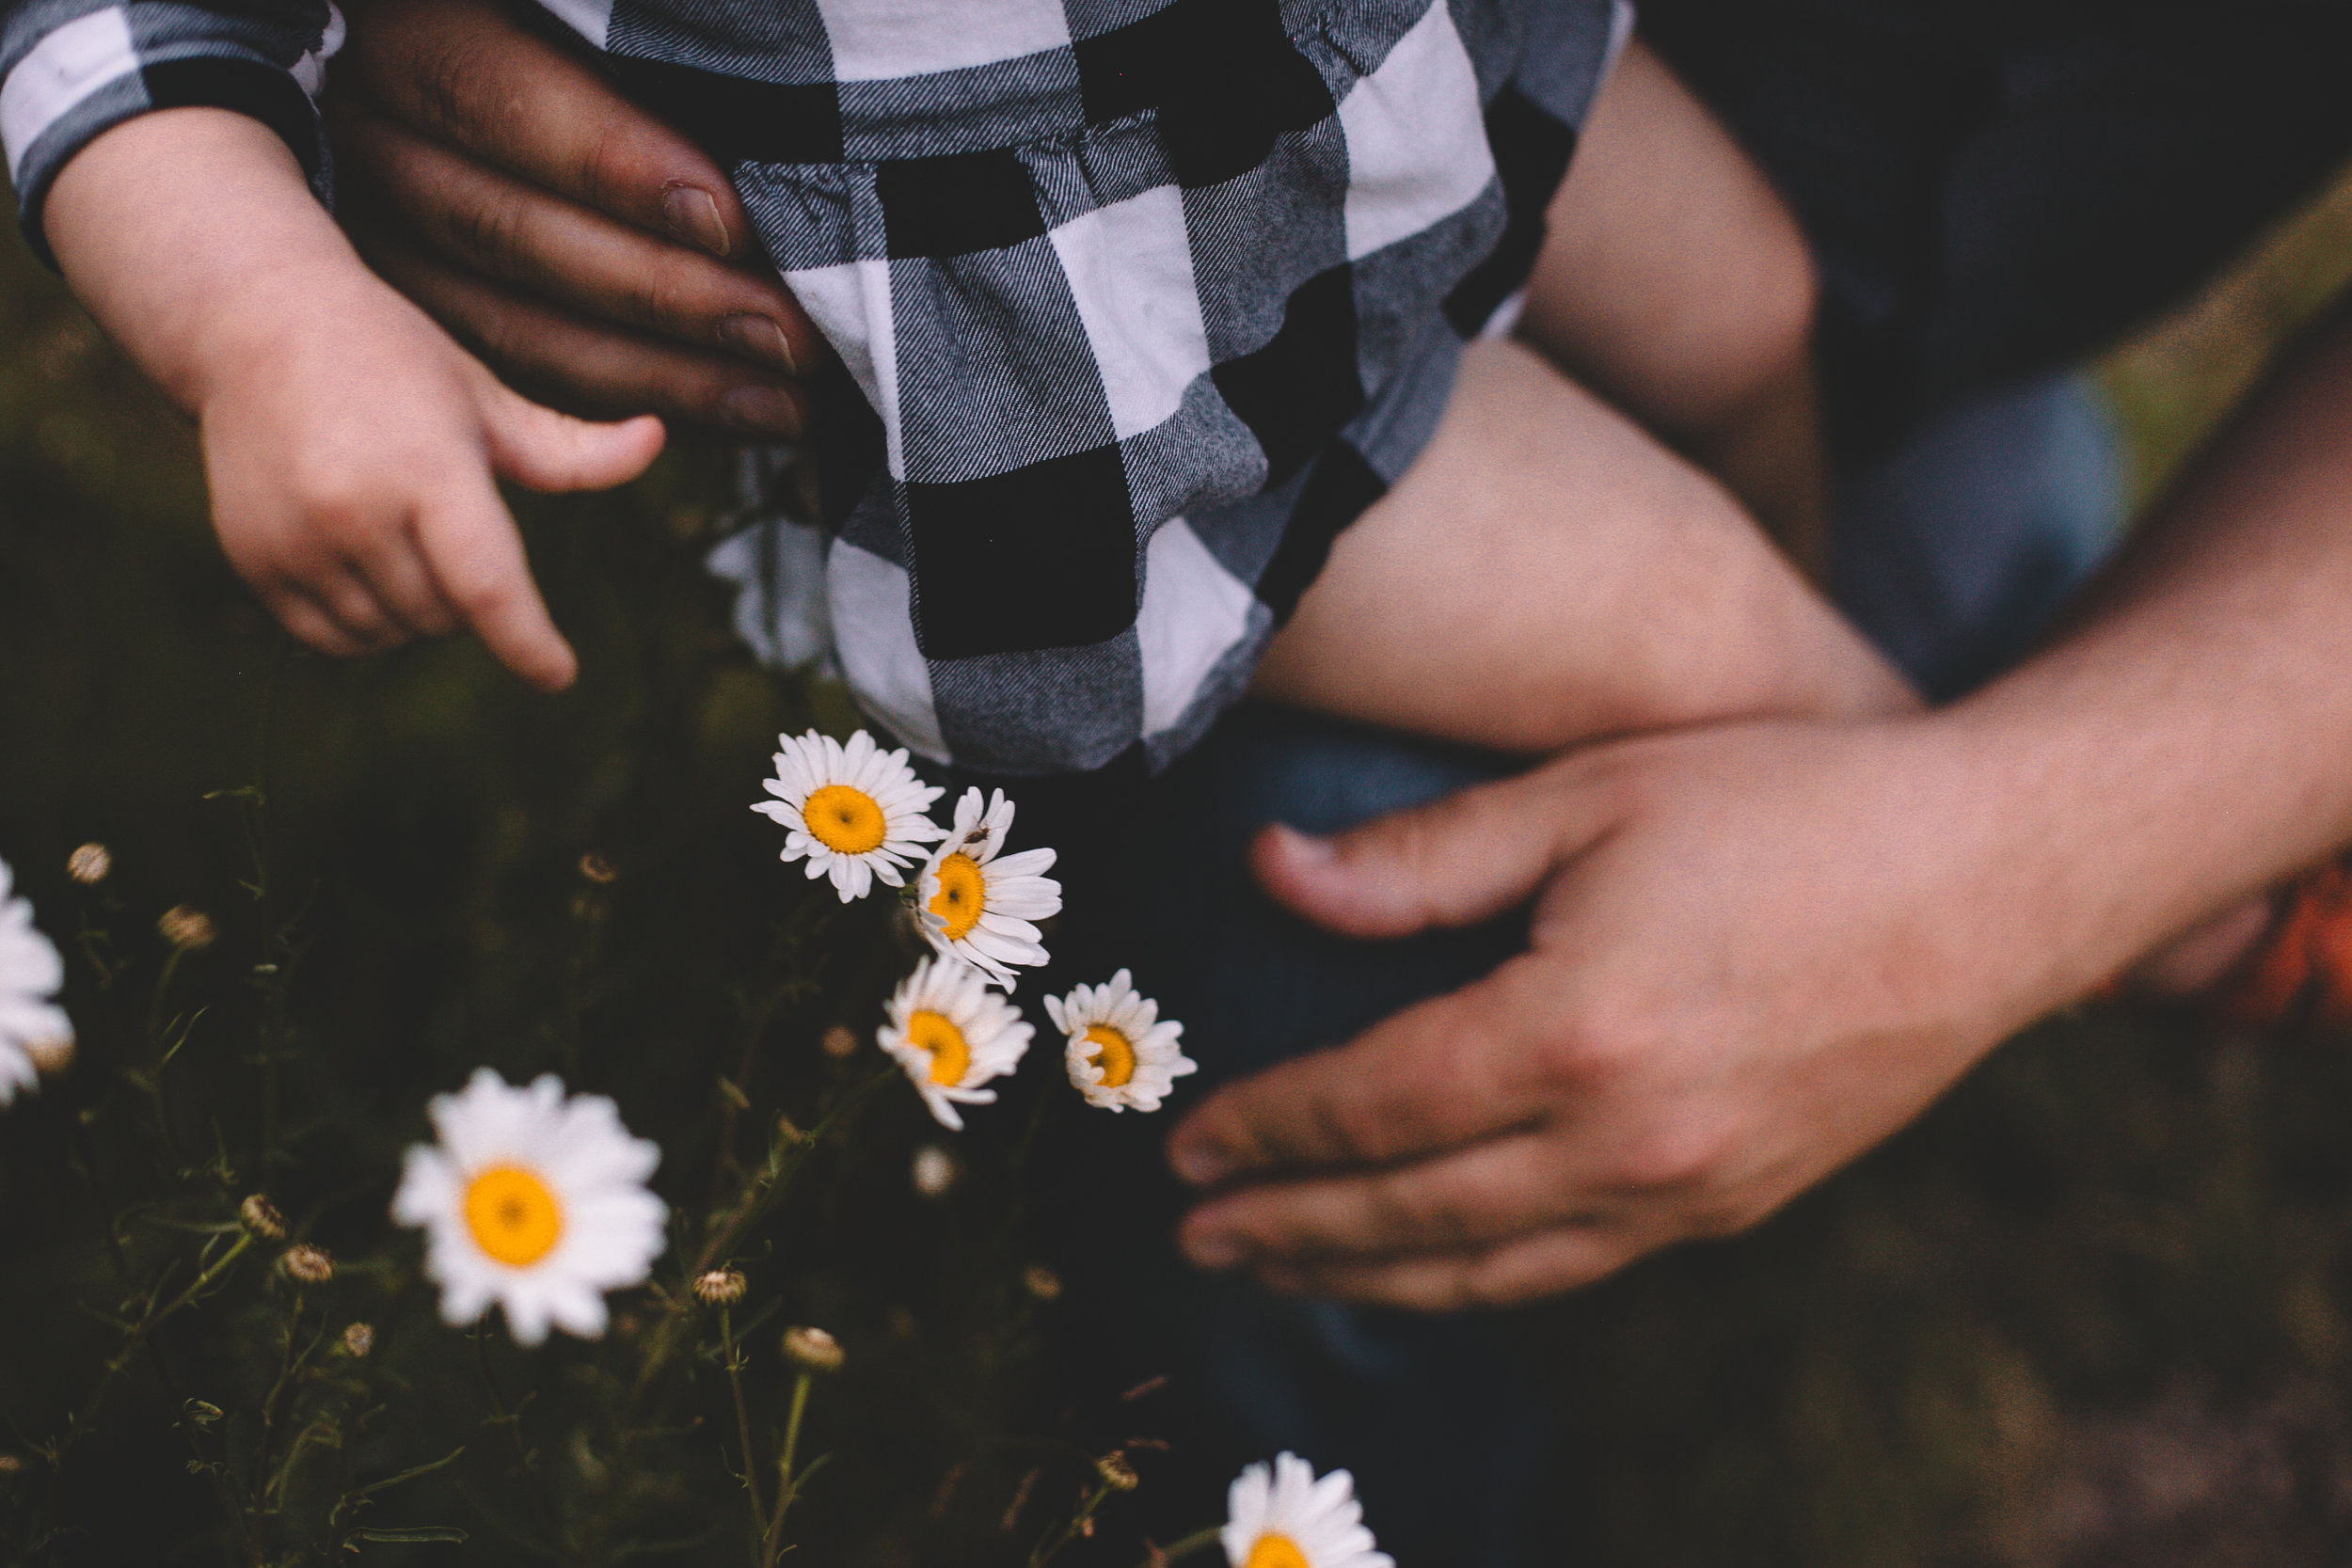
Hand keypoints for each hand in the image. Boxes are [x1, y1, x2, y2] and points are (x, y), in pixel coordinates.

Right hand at [201, 262, 664, 684]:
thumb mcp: (485, 396)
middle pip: (448, 617)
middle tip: (447, 520)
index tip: (559, 675)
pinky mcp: (253, 561)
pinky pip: (332, 640)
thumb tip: (655, 439)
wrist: (254, 327)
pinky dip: (364, 622)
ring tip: (399, 526)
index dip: (529, 643)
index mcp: (428, 468)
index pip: (488, 587)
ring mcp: (296, 540)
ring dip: (418, 609)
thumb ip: (570, 448)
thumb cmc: (393, 360)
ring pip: (393, 635)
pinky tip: (360, 555)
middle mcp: (355, 510)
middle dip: (469, 594)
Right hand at [328, 0, 823, 435]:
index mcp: (406, 36)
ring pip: (515, 329)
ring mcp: (390, 243)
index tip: (727, 217)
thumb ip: (635, 44)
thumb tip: (728, 143)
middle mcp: (372, 143)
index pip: (492, 100)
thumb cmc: (596, 37)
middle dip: (663, 295)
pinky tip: (739, 415)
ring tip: (786, 396)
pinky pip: (531, 383)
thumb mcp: (591, 20)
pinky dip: (641, 405)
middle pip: (508, 235)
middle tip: (787, 332)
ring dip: (665, 374)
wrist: (525, 50)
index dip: (612, 163)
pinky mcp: (430, 319)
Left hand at [1164, 716, 2129, 1307]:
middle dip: (1289, 1229)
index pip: (1371, 1105)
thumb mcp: (1592, 795)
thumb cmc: (1789, 806)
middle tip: (1196, 1237)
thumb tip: (1268, 874)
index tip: (1187, 1139)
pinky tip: (1431, 1266)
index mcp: (1572, 1031)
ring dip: (1368, 1277)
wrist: (1994, 878)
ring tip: (1279, 1271)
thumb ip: (1420, 858)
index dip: (1269, 1128)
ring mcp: (1687, 1189)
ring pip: (1488, 1267)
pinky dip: (1480, 1278)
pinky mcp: (1735, 1204)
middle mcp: (1626, 1140)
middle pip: (1410, 1213)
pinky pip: (1574, 1265)